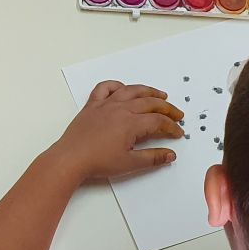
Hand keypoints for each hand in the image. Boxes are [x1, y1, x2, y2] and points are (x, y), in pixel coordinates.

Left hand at [47, 81, 182, 181]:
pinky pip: (105, 88)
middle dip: (167, 108)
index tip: (178, 133)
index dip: (171, 127)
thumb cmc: (97, 162)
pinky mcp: (92, 105)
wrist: (70, 159)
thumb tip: (170, 155)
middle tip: (177, 114)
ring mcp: (105, 105)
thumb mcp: (129, 163)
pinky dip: (116, 85)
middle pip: (149, 103)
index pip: (158, 121)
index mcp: (130, 123)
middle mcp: (120, 109)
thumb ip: (152, 158)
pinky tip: (123, 89)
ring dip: (148, 91)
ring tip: (159, 95)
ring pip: (131, 91)